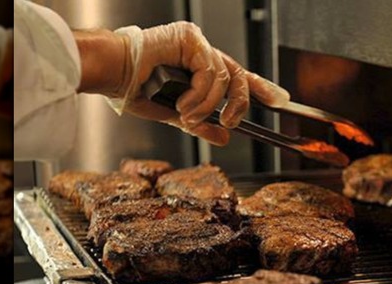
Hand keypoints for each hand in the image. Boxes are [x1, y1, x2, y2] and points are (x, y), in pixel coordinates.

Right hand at [112, 22, 288, 145]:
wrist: (111, 74)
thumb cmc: (133, 89)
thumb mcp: (175, 114)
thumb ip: (200, 123)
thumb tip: (224, 136)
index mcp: (198, 67)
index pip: (237, 76)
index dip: (260, 88)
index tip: (279, 101)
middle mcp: (200, 52)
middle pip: (238, 75)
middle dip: (242, 101)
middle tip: (232, 121)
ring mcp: (196, 43)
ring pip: (224, 79)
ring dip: (207, 105)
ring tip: (186, 115)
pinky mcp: (190, 38)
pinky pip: (209, 72)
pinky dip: (199, 94)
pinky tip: (182, 103)